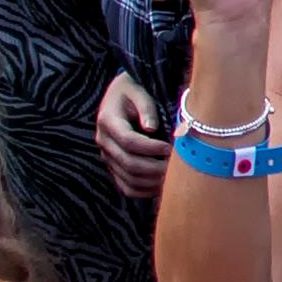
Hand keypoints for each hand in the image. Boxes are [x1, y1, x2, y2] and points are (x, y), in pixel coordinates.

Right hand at [90, 72, 170, 203]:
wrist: (119, 97)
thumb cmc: (133, 90)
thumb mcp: (138, 90)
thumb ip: (146, 107)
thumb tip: (151, 128)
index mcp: (108, 120)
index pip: (129, 141)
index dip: (151, 147)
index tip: (171, 147)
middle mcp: (104, 141)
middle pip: (129, 163)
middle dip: (156, 167)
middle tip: (178, 167)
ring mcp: (107, 156)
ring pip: (128, 179)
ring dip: (153, 182)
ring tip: (174, 178)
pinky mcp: (114, 167)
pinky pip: (126, 187)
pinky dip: (145, 191)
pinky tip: (163, 187)